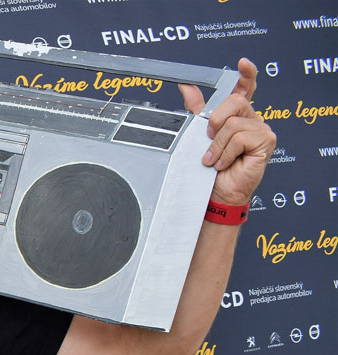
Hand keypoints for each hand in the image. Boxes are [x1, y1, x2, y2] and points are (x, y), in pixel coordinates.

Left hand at [179, 58, 275, 205]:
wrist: (216, 193)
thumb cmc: (210, 167)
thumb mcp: (199, 134)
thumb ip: (197, 109)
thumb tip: (186, 87)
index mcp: (237, 114)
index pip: (245, 88)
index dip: (247, 74)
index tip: (243, 63)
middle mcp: (252, 119)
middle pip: (234, 102)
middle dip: (214, 122)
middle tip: (210, 141)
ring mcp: (261, 130)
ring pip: (233, 124)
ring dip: (217, 145)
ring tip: (215, 159)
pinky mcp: (266, 142)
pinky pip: (239, 137)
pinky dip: (226, 152)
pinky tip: (224, 163)